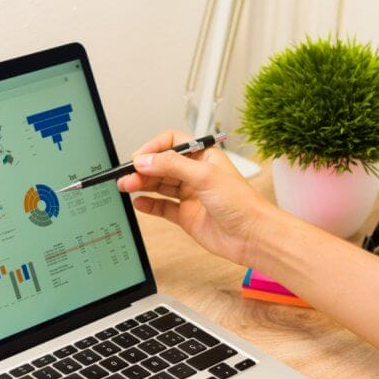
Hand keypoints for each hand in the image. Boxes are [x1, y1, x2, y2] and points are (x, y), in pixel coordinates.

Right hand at [117, 130, 278, 266]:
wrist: (252, 236)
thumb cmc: (241, 203)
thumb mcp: (204, 176)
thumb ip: (171, 166)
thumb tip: (145, 160)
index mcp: (204, 157)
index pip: (172, 142)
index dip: (154, 148)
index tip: (139, 157)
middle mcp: (196, 174)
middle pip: (162, 165)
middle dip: (143, 169)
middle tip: (127, 176)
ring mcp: (191, 195)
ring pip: (160, 185)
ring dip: (142, 184)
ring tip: (126, 186)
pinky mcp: (186, 216)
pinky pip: (162, 207)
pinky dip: (149, 204)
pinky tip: (138, 202)